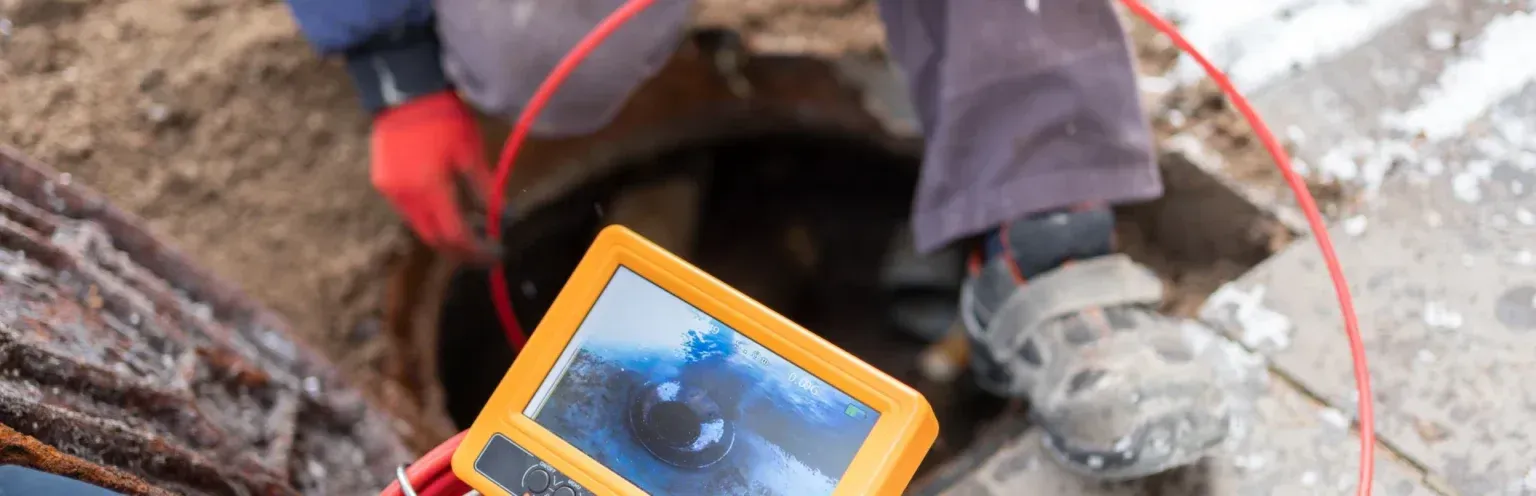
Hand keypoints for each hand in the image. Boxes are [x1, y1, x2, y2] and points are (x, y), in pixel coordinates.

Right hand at [370, 91, 497, 261]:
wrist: (404, 91)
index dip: (478, 250)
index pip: (456, 235)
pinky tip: (449, 207)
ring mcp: (390, 191)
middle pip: (435, 240)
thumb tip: (503, 215)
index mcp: (429, 188)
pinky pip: (409, 211)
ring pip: (421, 227)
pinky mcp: (383, 182)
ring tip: (472, 226)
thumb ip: (485, 189)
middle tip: (486, 250)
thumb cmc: (444, 117)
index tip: (497, 254)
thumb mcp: (471, 152)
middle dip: (462, 250)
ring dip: (446, 234)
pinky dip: (431, 217)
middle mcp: (405, 196)